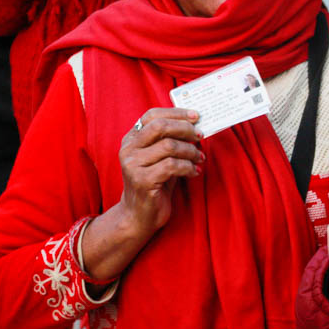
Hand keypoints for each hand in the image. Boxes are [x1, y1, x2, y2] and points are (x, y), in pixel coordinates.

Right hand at [116, 108, 202, 234]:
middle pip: (160, 127)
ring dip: (190, 151)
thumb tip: (195, 123)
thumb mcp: (160, 157)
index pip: (152, 115)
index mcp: (131, 139)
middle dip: (185, 129)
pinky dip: (188, 167)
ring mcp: (133, 165)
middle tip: (200, 136)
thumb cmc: (155, 182)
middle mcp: (128, 150)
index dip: (176, 113)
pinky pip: (172, 166)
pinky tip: (194, 172)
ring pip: (169, 146)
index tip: (196, 116)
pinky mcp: (142, 181)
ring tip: (199, 158)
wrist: (139, 215)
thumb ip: (170, 139)